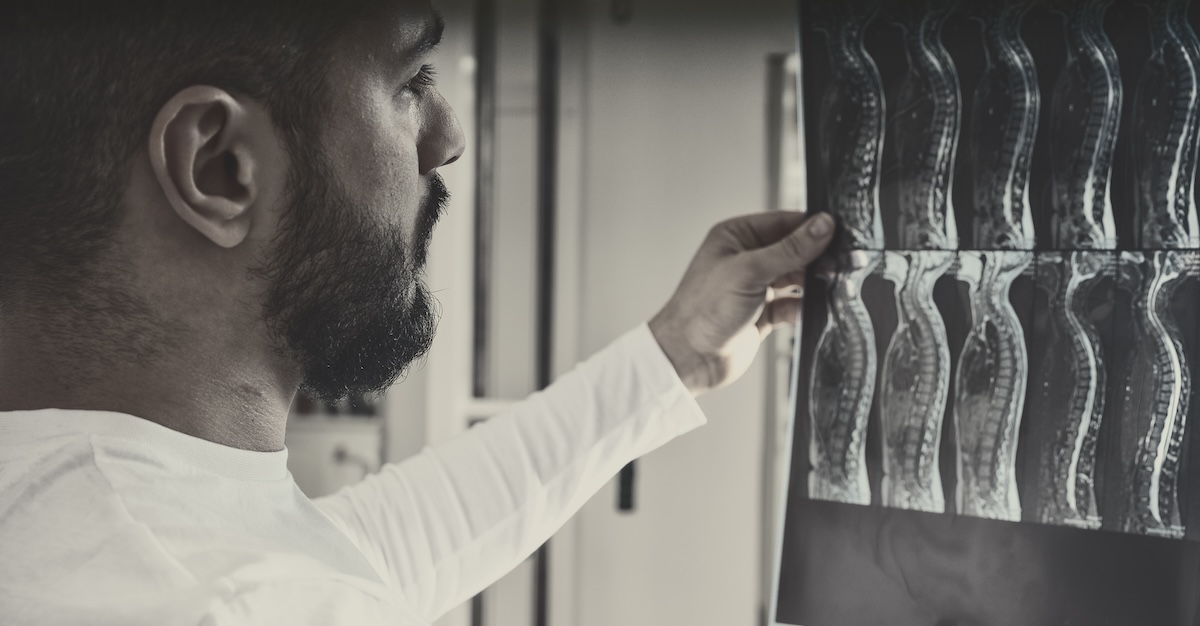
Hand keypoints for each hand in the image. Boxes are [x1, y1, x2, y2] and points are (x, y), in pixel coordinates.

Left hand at [648, 211, 833, 395]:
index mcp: (736, 237)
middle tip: (841, 264)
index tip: (839, 232)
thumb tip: (822, 226)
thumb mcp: (750, 270)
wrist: (689, 357)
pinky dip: (803, 307)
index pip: (783, 222)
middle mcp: (745, 259)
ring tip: (832, 286)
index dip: (811, 227)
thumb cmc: (704, 310)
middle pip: (793, 250)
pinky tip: (812, 309)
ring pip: (795, 279)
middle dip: (816, 258)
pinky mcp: (761, 314)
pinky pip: (792, 305)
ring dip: (813, 284)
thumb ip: (790, 249)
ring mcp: (754, 287)